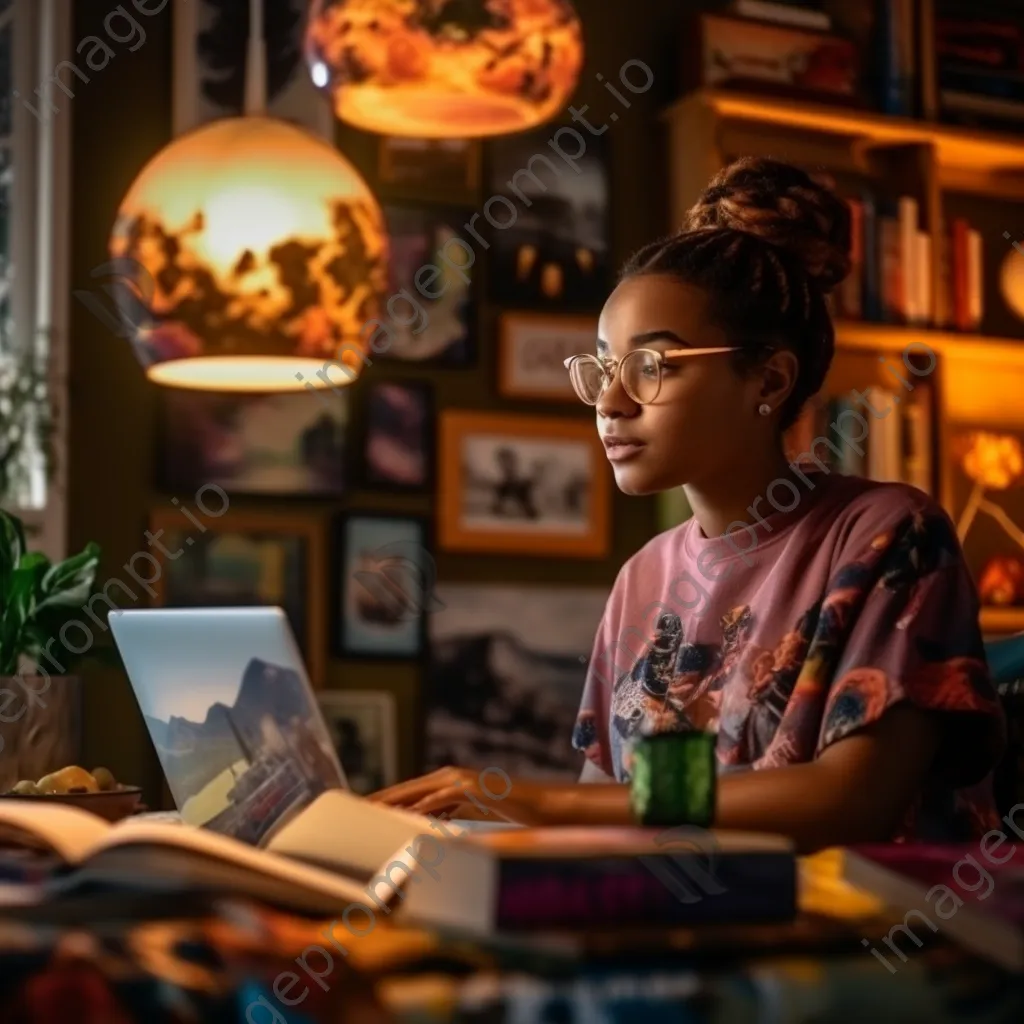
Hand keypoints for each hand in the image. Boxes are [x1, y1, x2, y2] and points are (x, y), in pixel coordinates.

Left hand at [368, 766, 551, 825]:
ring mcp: (463, 780)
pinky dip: (427, 806)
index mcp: (450, 783)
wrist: (544, 805)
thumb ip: (449, 814)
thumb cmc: (509, 812)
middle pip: (409, 789)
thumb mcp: (473, 813)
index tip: (365, 809)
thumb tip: (425, 824)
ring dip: (397, 801)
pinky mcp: (475, 788)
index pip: (411, 792)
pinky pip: (446, 798)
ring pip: (422, 791)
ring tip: (374, 812)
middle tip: (359, 810)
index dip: (387, 800)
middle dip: (384, 799)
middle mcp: (452, 777)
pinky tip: (412, 815)